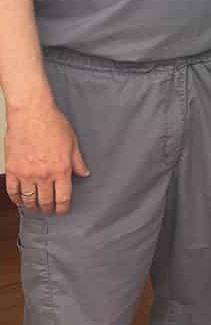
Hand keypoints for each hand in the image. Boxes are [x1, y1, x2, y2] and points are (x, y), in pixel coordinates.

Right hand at [4, 100, 89, 214]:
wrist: (32, 113)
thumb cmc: (52, 123)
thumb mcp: (72, 142)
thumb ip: (78, 161)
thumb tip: (84, 173)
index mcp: (61, 169)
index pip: (64, 197)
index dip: (63, 208)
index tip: (62, 211)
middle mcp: (44, 175)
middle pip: (46, 201)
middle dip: (49, 208)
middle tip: (49, 210)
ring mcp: (27, 174)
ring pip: (29, 199)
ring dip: (33, 206)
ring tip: (35, 207)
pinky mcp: (13, 170)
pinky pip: (13, 191)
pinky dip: (16, 199)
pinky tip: (20, 199)